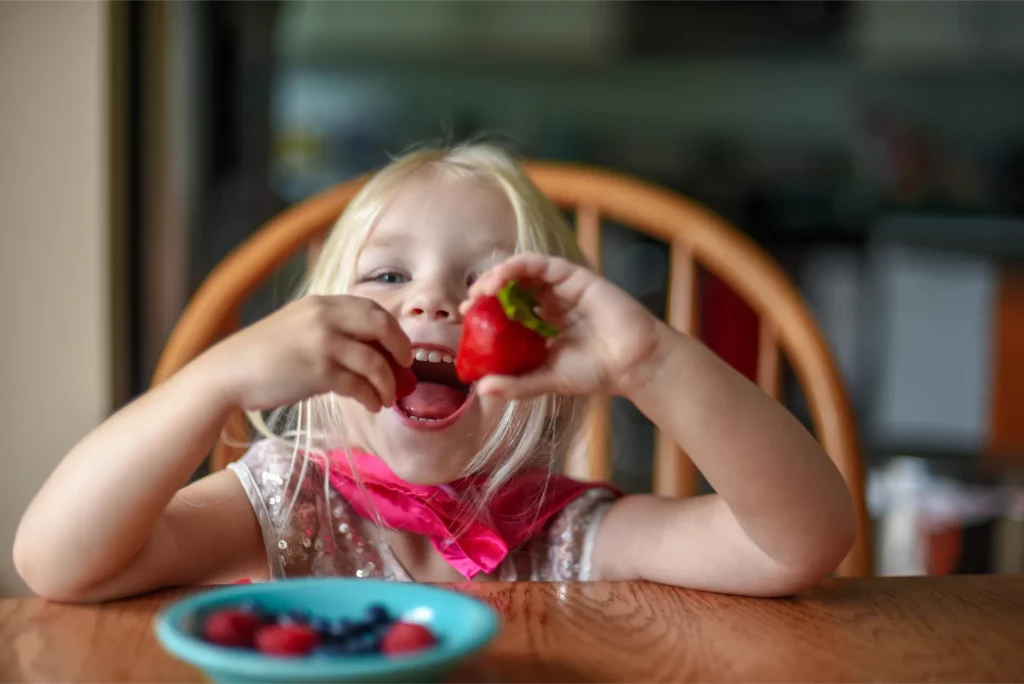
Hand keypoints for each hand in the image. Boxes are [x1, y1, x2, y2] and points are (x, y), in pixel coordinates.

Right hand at [201, 295, 411, 411]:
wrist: (228, 373)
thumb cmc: (264, 357)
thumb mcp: (300, 329)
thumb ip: (333, 331)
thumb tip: (374, 353)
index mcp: (322, 303)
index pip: (372, 308)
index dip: (393, 330)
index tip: (400, 349)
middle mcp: (325, 316)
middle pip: (382, 326)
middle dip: (401, 349)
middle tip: (406, 368)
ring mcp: (323, 342)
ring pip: (375, 361)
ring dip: (388, 383)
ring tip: (389, 397)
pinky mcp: (318, 370)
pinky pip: (359, 385)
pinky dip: (372, 397)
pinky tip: (372, 405)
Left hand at [462, 253, 664, 398]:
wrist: (633, 364)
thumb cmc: (595, 372)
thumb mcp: (546, 379)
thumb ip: (516, 384)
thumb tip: (481, 389)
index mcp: (543, 325)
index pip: (506, 312)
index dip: (483, 313)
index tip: (464, 321)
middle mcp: (550, 303)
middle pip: (510, 289)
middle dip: (485, 293)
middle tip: (467, 306)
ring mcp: (561, 287)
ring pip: (521, 272)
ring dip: (496, 277)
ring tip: (480, 292)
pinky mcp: (573, 275)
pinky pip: (539, 263)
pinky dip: (515, 267)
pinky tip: (499, 281)